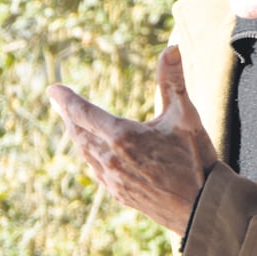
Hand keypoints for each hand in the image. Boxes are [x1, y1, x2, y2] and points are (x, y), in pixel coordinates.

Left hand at [46, 45, 218, 231]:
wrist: (204, 208)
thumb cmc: (196, 159)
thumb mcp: (185, 115)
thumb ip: (173, 80)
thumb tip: (172, 47)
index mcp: (123, 136)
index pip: (83, 112)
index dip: (66, 99)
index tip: (53, 89)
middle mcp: (112, 159)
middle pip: (78, 132)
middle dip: (67, 114)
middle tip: (57, 101)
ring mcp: (114, 180)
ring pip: (85, 152)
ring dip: (76, 134)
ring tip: (71, 122)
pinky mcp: (120, 193)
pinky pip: (95, 170)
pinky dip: (88, 154)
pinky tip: (91, 152)